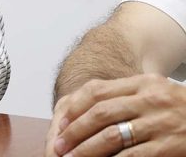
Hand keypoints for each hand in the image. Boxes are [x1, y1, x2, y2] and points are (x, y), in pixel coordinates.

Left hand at [45, 74, 185, 155]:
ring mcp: (161, 122)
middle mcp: (150, 99)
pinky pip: (132, 155)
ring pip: (112, 136)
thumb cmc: (182, 109)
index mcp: (143, 83)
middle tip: (59, 145)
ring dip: (87, 150)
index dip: (75, 108)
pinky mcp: (170, 145)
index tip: (62, 123)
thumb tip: (88, 111)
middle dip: (76, 131)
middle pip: (100, 113)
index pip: (97, 91)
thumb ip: (127, 96)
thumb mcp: (156, 93)